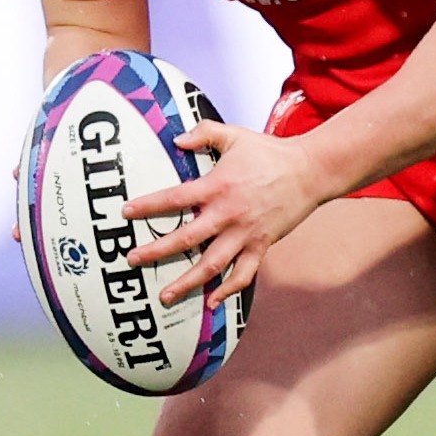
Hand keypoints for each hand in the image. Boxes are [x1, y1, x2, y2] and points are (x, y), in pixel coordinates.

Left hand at [123, 123, 331, 305]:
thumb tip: (176, 140)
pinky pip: (243, 273)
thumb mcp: (235, 135)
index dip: (148, 206)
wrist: (310, 171)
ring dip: (187, 282)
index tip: (126, 213)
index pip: (175, 198)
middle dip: (157, 251)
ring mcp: (245, 233)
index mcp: (217, 186)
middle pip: (187, 238)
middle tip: (133, 260)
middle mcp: (228, 214)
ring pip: (212, 264)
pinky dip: (228, 290)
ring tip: (165, 295)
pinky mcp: (261, 245)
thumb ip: (204, 133)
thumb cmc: (270, 152)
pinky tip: (212, 301)